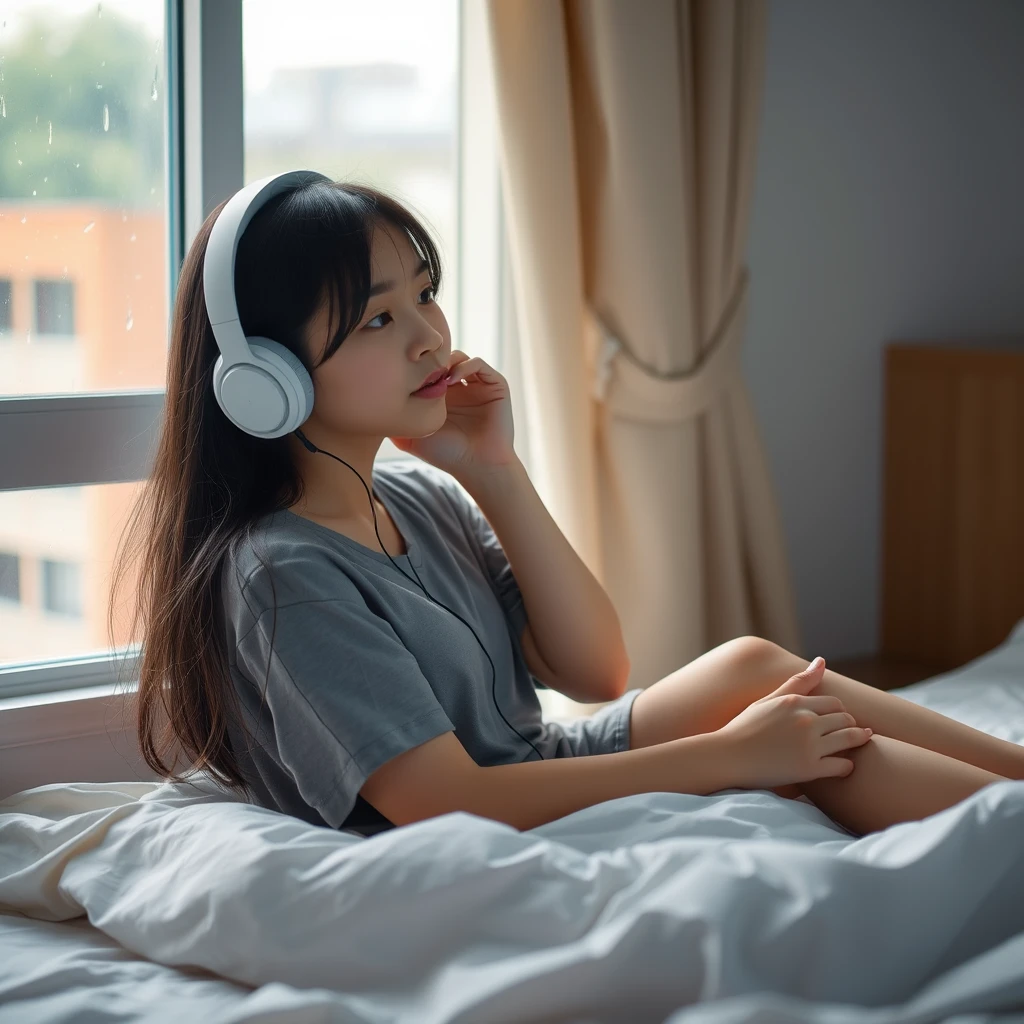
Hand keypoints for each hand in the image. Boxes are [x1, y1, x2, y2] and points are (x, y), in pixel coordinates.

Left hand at [389, 351, 516, 475]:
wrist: (478, 466)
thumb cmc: (447, 455)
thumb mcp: (412, 438)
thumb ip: (394, 424)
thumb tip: (368, 410)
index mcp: (442, 396)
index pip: (427, 368)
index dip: (417, 366)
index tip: (406, 373)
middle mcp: (460, 388)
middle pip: (443, 358)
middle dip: (430, 360)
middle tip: (419, 368)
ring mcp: (478, 386)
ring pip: (460, 357)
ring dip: (447, 360)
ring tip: (436, 375)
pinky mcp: (495, 386)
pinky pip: (479, 364)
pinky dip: (465, 366)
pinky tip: (453, 379)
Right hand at [716, 657, 872, 789]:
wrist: (727, 757)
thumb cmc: (745, 727)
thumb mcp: (769, 700)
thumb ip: (797, 682)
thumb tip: (822, 660)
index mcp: (795, 703)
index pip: (834, 703)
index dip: (838, 713)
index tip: (836, 721)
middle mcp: (806, 721)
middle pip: (845, 720)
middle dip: (850, 726)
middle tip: (849, 735)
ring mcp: (809, 745)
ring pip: (849, 739)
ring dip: (855, 742)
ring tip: (853, 748)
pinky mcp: (809, 769)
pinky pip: (842, 766)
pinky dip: (846, 766)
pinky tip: (841, 766)